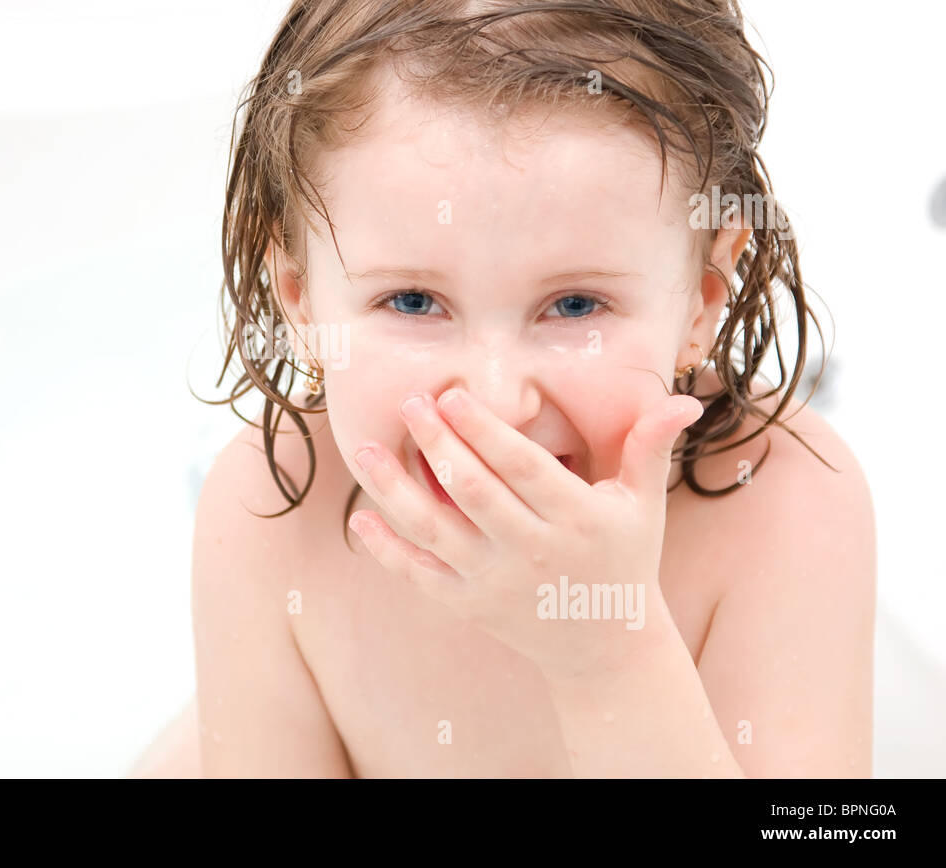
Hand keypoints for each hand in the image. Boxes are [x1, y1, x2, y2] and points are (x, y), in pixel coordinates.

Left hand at [347, 387, 702, 679]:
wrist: (606, 650)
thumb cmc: (623, 561)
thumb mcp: (643, 506)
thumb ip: (648, 448)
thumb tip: (682, 397)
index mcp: (578, 521)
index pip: (524, 468)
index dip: (486, 430)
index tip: (452, 394)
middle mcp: (534, 553)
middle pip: (474, 493)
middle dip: (438, 444)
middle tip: (409, 401)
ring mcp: (496, 583)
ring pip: (435, 531)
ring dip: (395, 489)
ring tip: (364, 448)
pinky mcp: (469, 606)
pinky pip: (420, 575)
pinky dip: (387, 549)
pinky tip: (361, 517)